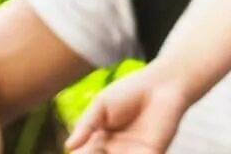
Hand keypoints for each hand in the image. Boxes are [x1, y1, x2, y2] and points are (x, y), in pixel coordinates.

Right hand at [63, 65, 189, 153]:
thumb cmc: (131, 90)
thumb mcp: (101, 105)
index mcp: (100, 141)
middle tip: (92, 151)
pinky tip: (123, 152)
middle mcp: (115, 151)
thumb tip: (68, 146)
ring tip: (106, 151)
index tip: (76, 153)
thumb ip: (85, 125)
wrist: (163, 84)